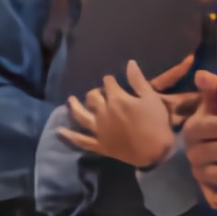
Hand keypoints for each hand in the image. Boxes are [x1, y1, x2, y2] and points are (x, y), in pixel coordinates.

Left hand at [59, 55, 193, 168]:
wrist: (155, 152)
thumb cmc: (157, 123)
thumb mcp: (151, 98)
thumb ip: (138, 81)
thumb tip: (129, 63)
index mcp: (117, 99)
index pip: (108, 82)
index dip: (110, 80)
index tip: (112, 81)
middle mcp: (104, 112)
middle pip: (93, 96)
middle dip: (95, 92)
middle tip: (99, 93)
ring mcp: (99, 129)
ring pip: (81, 115)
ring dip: (74, 106)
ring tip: (71, 100)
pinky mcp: (99, 145)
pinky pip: (81, 140)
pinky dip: (69, 135)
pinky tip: (59, 131)